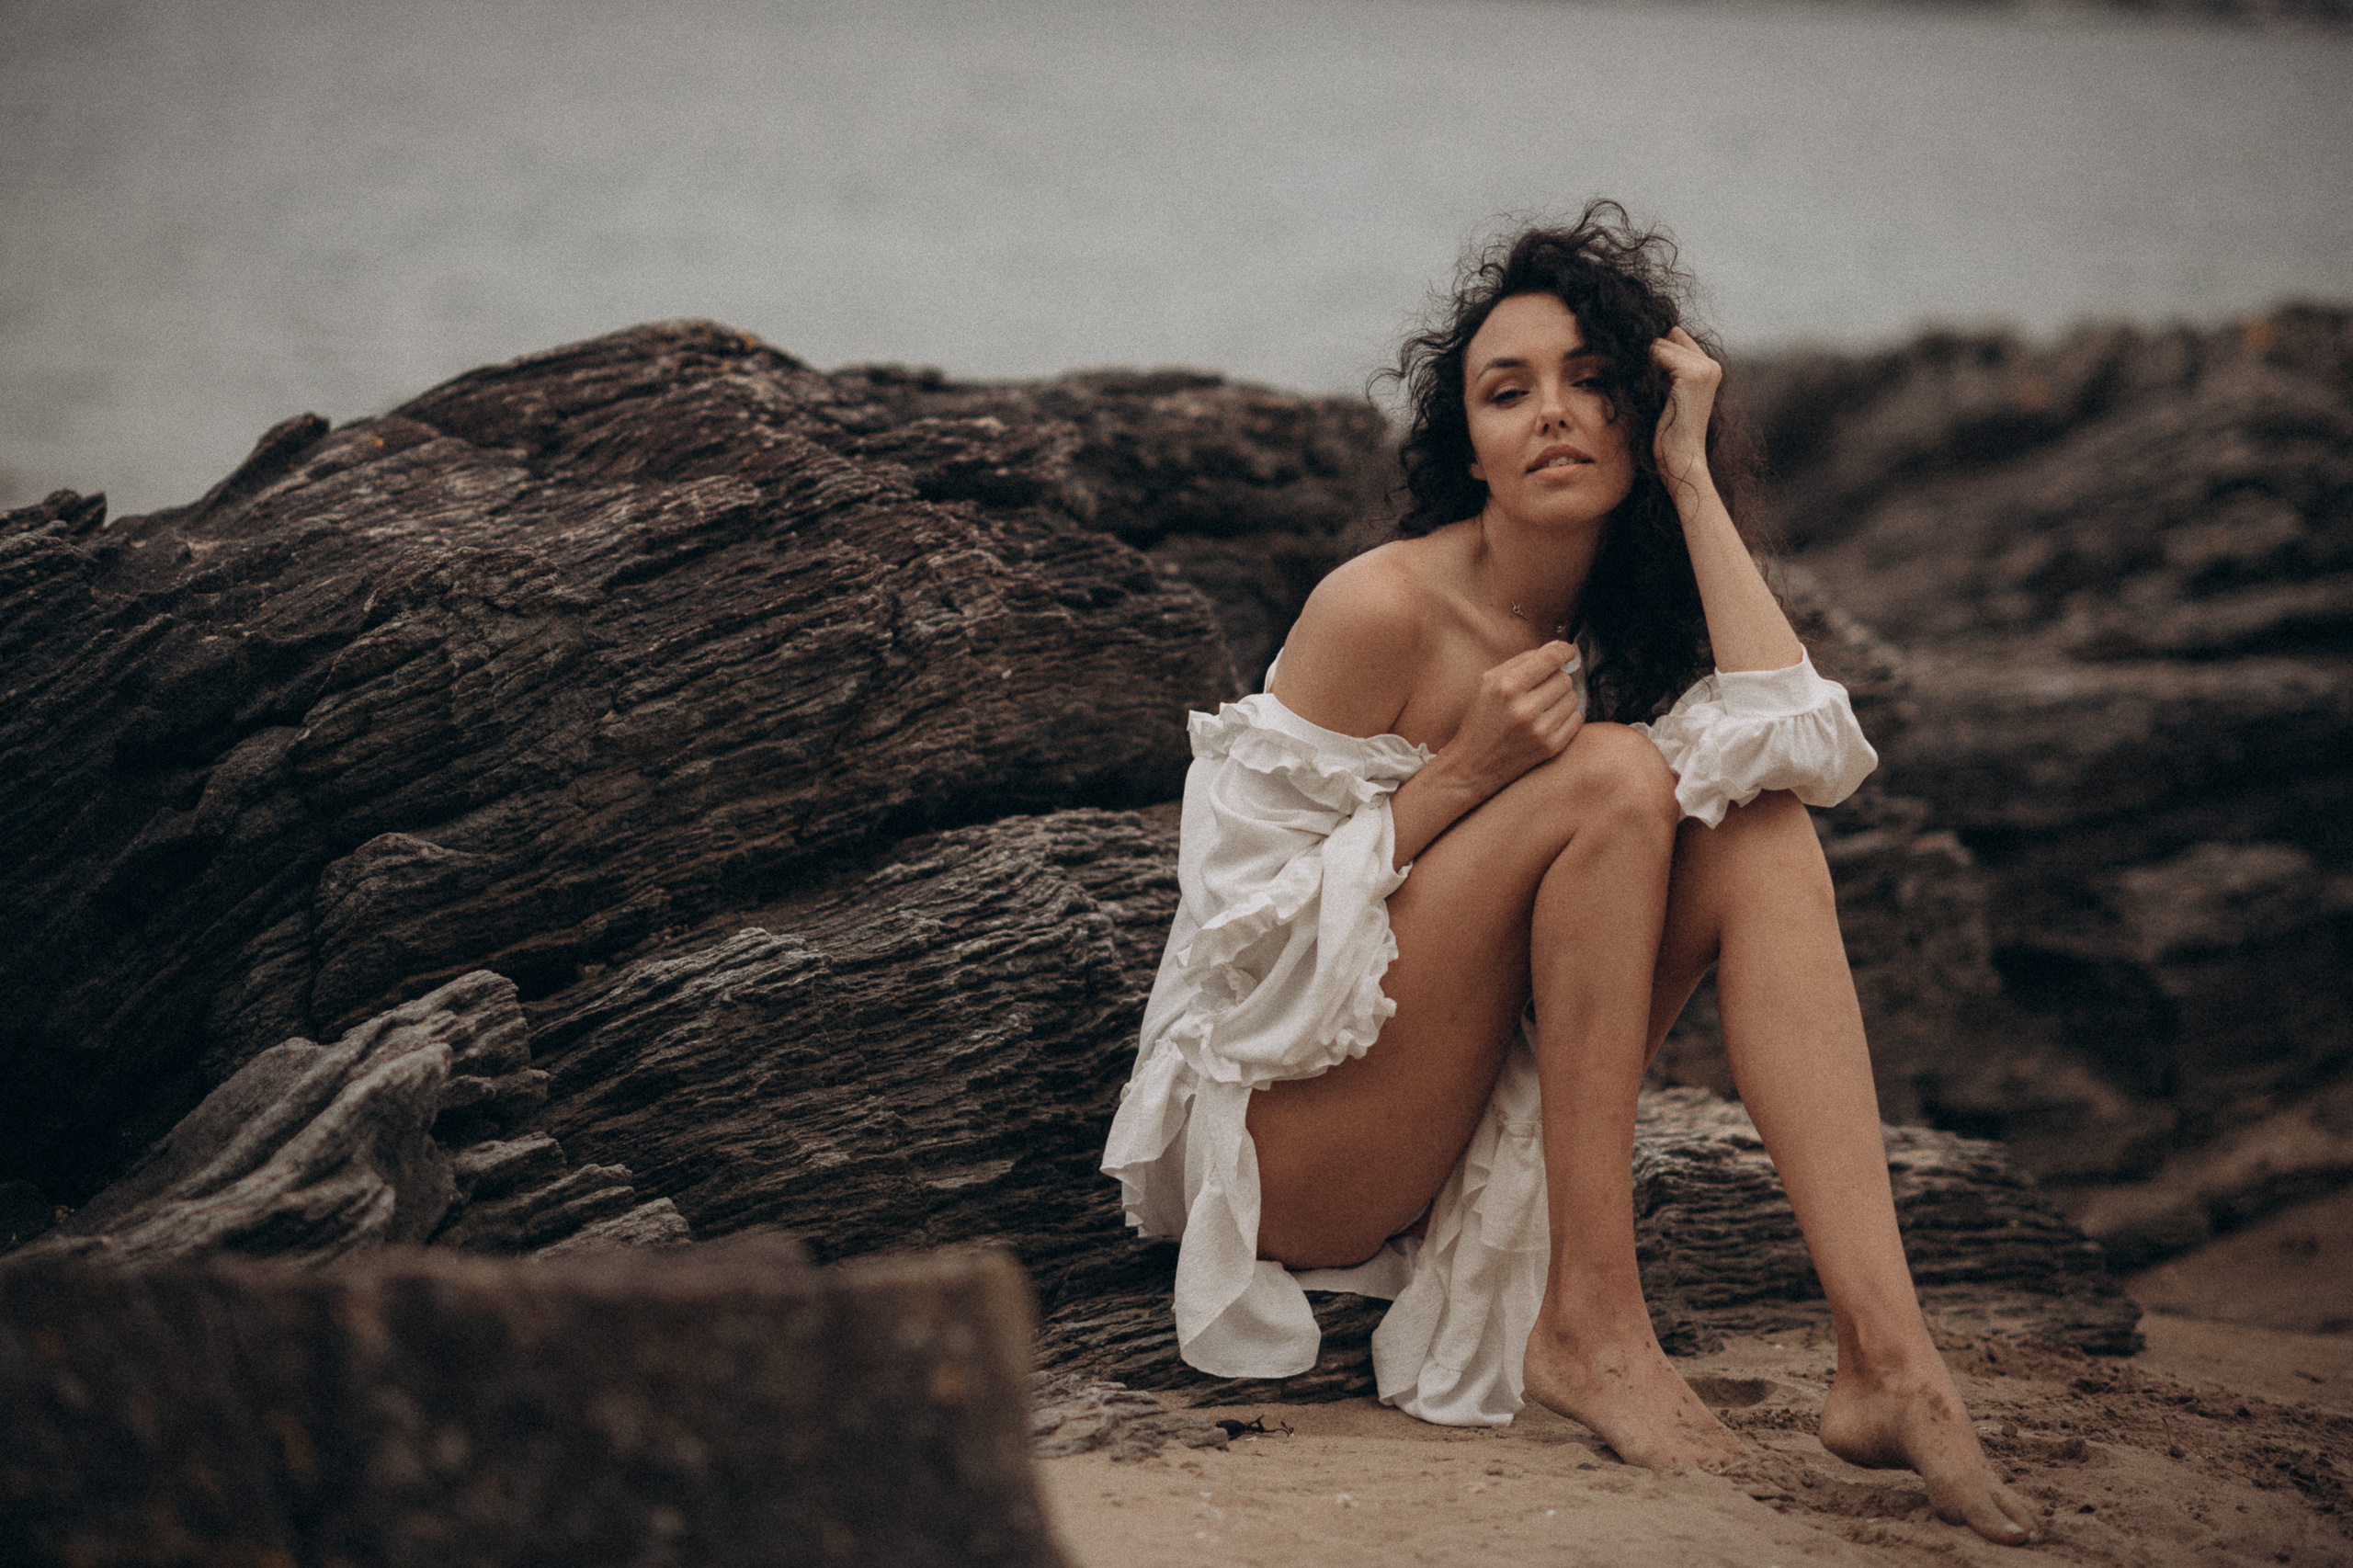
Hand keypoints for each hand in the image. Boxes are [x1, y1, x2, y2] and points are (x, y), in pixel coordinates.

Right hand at [1436, 640, 1585, 801]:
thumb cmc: (1480, 719)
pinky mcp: (1550, 747)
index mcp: (1506, 687)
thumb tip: (1557, 647)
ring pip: (1572, 698)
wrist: (1472, 766)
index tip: (1567, 651)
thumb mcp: (1487, 683)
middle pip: (1564, 678)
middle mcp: (1525, 708)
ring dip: (1561, 698)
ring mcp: (1540, 730)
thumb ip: (1521, 661)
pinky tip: (1548, 721)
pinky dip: (1566, 717)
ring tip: (1541, 707)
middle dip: (1555, 679)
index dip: (1564, 650)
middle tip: (1540, 688)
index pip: (1551, 659)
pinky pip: (1576, 719)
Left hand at [1649, 326, 1721, 504]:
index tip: (1647, 376)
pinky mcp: (1693, 375)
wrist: (1682, 460)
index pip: (1675, 336)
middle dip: (1650, 356)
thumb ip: (1667, 371)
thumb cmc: (1671, 435)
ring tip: (1648, 391)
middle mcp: (1711, 365)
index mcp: (1709, 369)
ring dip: (1646, 364)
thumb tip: (1645, 346)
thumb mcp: (1670, 395)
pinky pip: (1657, 353)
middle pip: (1667, 336)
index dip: (1656, 351)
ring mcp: (1704, 368)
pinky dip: (1646, 370)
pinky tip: (1649, 392)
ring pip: (1660, 343)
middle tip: (1646, 386)